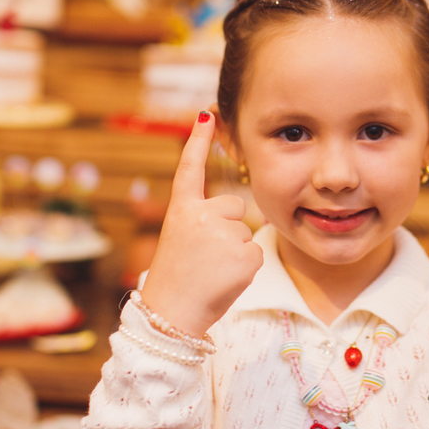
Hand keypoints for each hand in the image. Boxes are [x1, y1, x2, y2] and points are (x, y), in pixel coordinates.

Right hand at [140, 112, 263, 334]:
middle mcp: (202, 216)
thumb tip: (237, 212)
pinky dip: (246, 268)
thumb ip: (204, 220)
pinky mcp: (244, 256)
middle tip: (205, 256)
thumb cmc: (177, 279)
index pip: (190, 168)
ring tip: (211, 270)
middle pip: (235, 207)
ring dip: (236, 251)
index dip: (199, 140)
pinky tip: (224, 279)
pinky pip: (256, 253)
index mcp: (181, 210)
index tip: (207, 114)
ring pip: (246, 232)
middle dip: (228, 228)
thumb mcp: (182, 239)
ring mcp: (224, 235)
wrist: (172, 314)